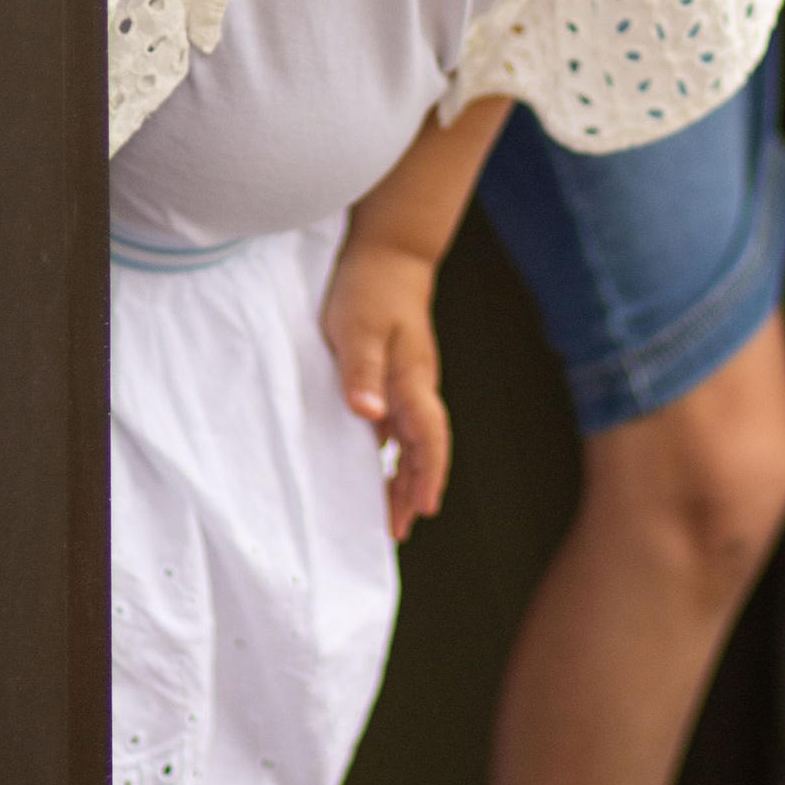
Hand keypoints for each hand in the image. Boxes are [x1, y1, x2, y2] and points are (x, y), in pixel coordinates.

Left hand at [322, 236, 451, 540]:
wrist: (389, 254)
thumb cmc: (370, 288)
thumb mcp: (357, 327)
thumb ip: (362, 370)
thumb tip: (371, 416)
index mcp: (411, 380)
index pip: (427, 438)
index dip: (426, 476)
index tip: (422, 510)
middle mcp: (417, 387)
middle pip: (423, 450)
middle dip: (414, 491)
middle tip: (398, 531)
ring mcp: (409, 383)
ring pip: (412, 442)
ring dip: (404, 477)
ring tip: (390, 514)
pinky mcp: (395, 377)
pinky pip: (398, 426)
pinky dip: (392, 454)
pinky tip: (376, 468)